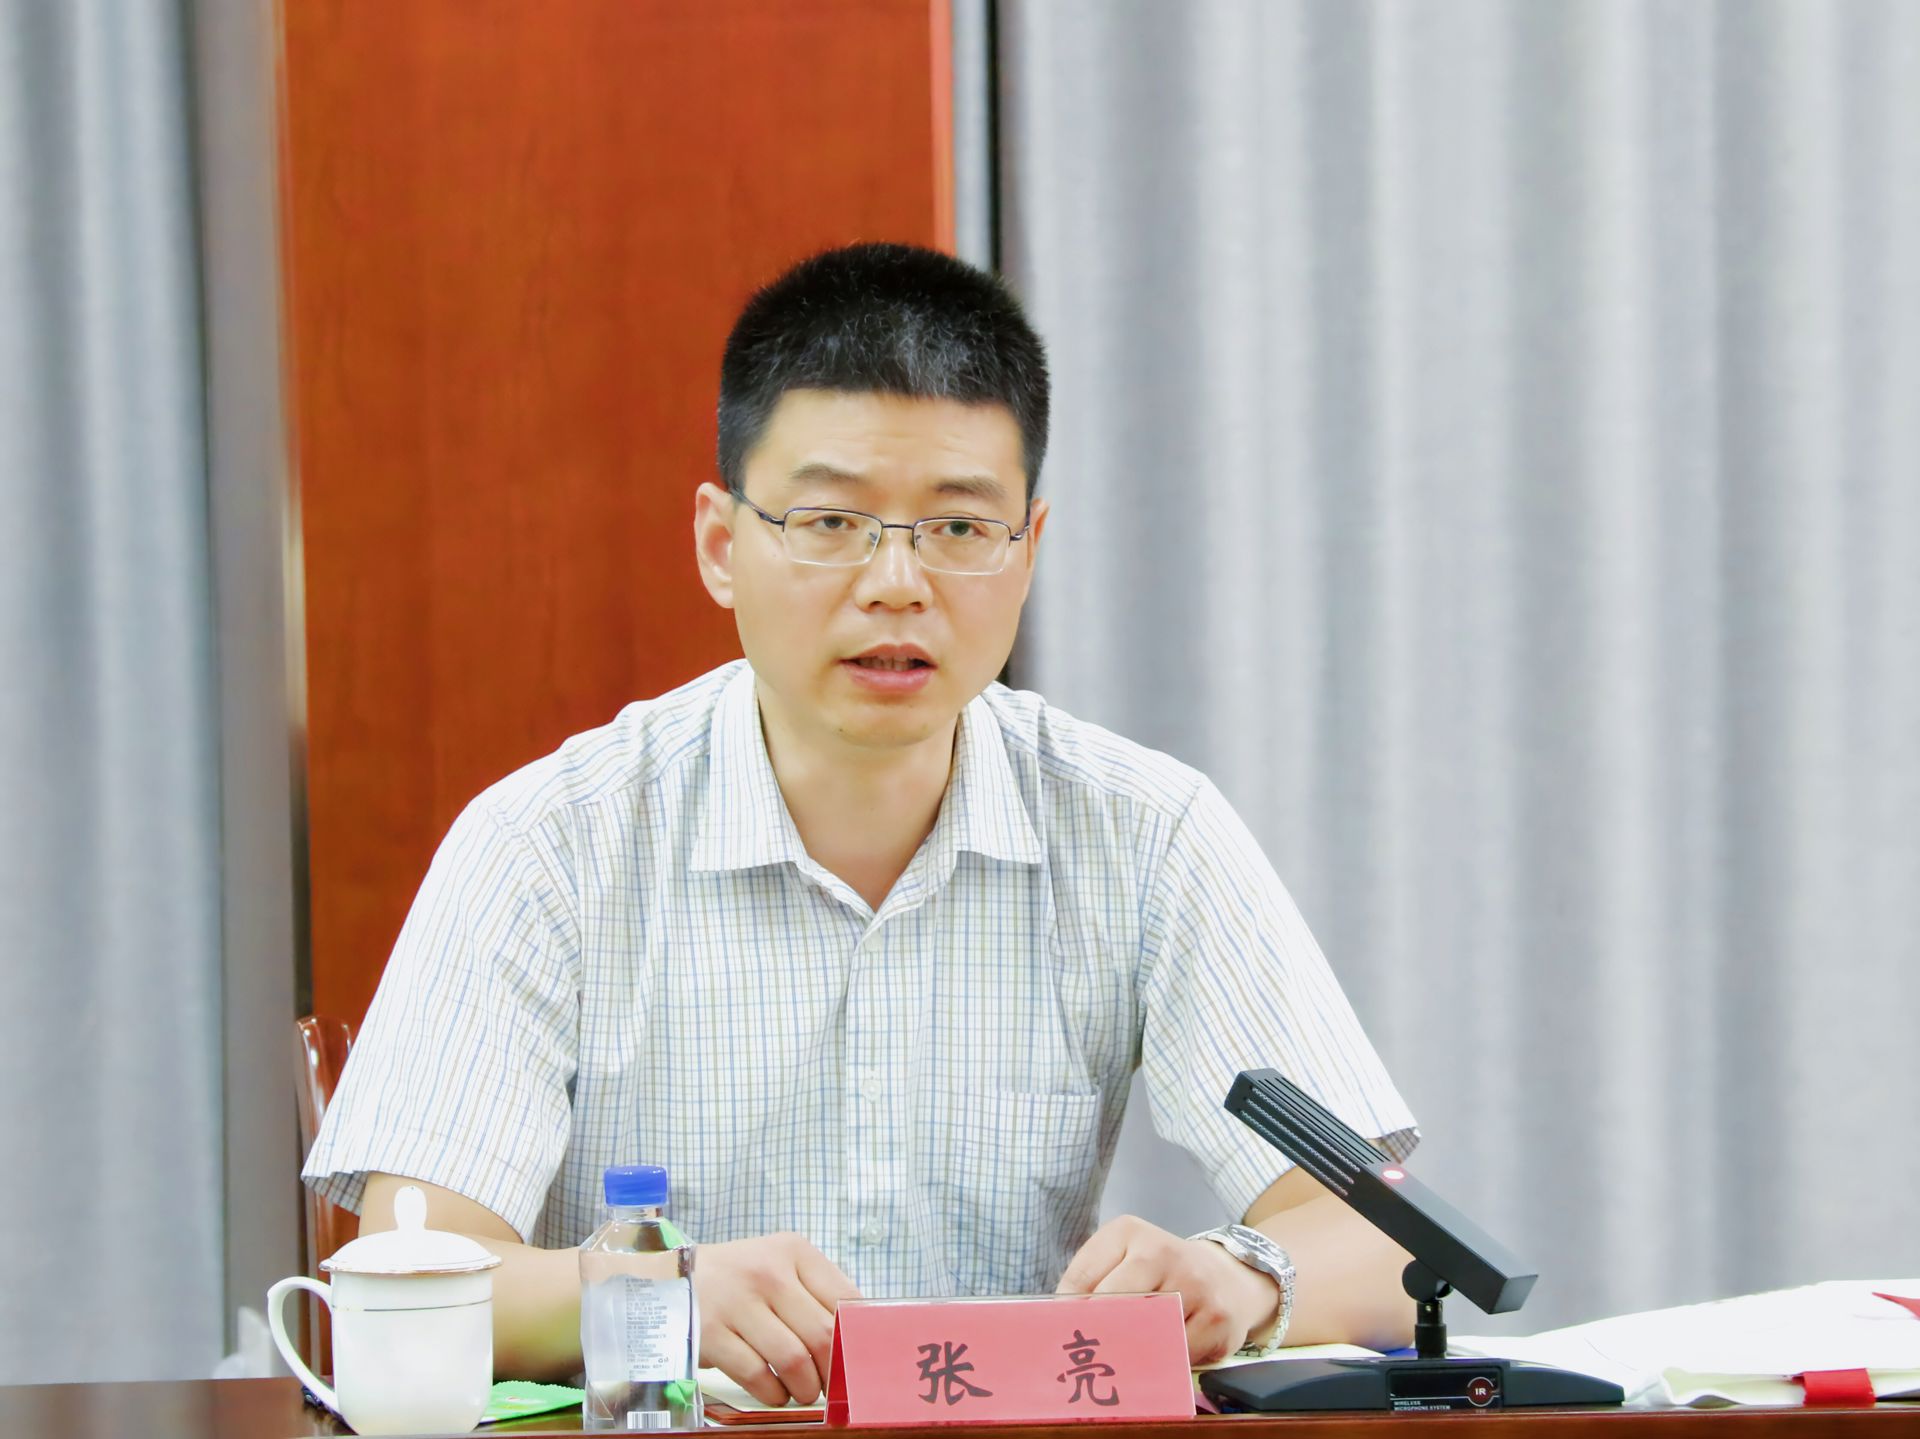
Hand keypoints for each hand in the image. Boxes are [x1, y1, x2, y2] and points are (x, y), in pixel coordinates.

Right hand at [694, 1232, 862, 1405]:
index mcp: (793, 1251)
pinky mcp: (711, 1334)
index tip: (853, 1359)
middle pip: (822, 1334)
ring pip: (793, 1360)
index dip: (855, 1338)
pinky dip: (773, 1393)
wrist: (673, 1278)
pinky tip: (775, 1391)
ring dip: (805, 1387)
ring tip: (803, 1391)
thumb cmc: (740, 1277)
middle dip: (832, 1371)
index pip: (844, 1299)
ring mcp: (737, 1302)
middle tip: (829, 1384)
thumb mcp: (779, 1265)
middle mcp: (767, 1272)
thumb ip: (815, 1293)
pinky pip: (757, 1375)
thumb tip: (855, 1339)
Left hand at [1055, 1216, 1278, 1365]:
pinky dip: (1159, 1366)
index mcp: (1130, 1232)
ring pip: (1145, 1334)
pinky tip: (1152, 1365)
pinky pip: (1175, 1356)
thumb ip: (1089, 1280)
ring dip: (1126, 1355)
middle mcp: (1165, 1253)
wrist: (1228, 1277)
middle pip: (1113, 1306)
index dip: (1066, 1313)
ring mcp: (1195, 1287)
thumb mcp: (1123, 1256)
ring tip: (1114, 1366)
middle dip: (1094, 1335)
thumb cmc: (1161, 1271)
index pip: (1083, 1278)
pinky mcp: (1218, 1322)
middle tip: (1083, 1359)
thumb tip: (1060, 1320)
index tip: (1059, 1335)